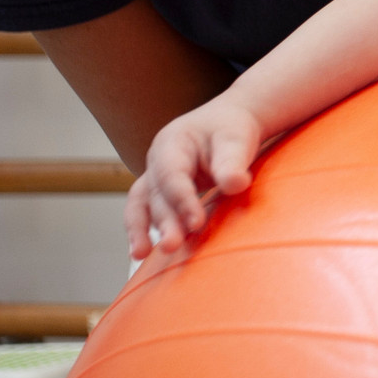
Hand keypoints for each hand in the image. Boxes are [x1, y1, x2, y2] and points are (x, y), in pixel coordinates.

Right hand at [124, 97, 262, 259]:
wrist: (227, 123)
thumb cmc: (231, 129)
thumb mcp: (236, 139)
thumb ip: (233, 162)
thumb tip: (236, 185)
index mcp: (173, 142)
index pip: (173, 174)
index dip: (182, 200)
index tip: (197, 223)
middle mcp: (157, 160)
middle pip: (156, 194)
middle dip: (163, 221)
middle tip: (172, 245)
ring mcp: (156, 177)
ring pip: (141, 204)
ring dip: (141, 229)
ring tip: (141, 254)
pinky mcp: (161, 192)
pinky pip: (146, 211)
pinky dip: (143, 230)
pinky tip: (143, 253)